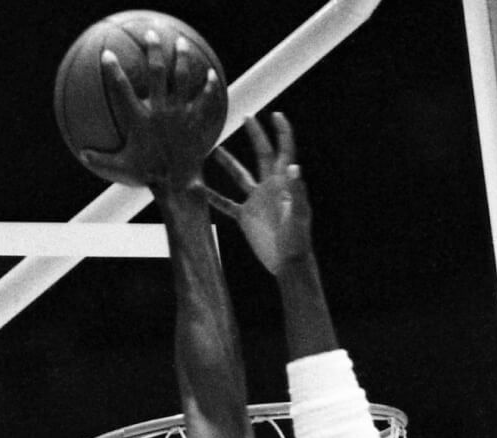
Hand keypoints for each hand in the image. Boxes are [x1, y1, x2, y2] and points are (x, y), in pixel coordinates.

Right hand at [80, 34, 220, 191]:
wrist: (178, 185)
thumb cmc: (150, 177)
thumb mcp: (122, 168)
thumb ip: (101, 160)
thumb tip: (82, 154)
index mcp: (139, 119)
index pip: (122, 88)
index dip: (113, 70)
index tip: (107, 54)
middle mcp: (160, 111)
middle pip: (157, 72)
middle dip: (153, 50)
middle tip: (151, 33)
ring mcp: (180, 114)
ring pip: (181, 79)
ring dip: (182, 58)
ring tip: (181, 42)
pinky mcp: (195, 122)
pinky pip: (204, 101)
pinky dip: (207, 87)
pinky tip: (211, 75)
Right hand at [206, 113, 312, 272]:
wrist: (288, 263)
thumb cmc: (298, 239)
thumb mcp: (298, 215)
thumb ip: (296, 191)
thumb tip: (295, 166)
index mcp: (284, 183)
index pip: (285, 151)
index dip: (282, 133)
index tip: (277, 114)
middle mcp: (270, 187)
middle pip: (262, 154)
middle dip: (256, 135)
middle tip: (246, 116)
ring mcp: (256, 201)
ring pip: (239, 176)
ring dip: (227, 162)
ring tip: (213, 148)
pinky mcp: (246, 216)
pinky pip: (226, 204)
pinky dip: (213, 197)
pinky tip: (198, 189)